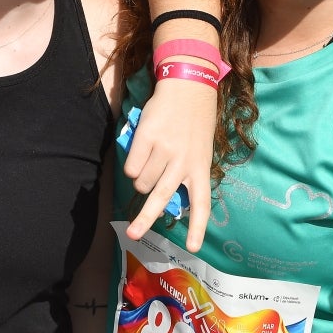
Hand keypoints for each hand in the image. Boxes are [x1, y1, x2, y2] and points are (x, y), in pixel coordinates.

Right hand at [121, 78, 214, 250]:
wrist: (188, 86)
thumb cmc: (193, 122)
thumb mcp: (200, 149)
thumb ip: (187, 171)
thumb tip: (161, 195)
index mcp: (201, 167)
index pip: (202, 203)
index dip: (197, 227)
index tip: (192, 247)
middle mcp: (184, 161)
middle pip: (162, 198)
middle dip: (145, 219)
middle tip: (132, 235)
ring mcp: (165, 150)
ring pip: (142, 182)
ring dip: (140, 179)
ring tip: (150, 161)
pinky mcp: (147, 138)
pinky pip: (131, 166)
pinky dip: (132, 164)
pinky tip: (142, 151)